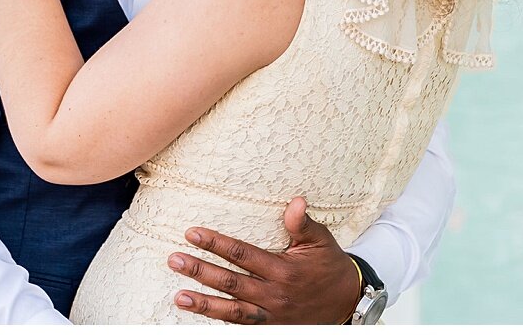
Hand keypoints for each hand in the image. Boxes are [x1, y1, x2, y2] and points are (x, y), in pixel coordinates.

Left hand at [166, 197, 362, 323]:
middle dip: (200, 271)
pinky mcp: (272, 327)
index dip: (216, 244)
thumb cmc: (330, 266)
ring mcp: (272, 315)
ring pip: (232, 311)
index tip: (193, 233)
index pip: (242, 255)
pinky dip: (221, 321)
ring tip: (179, 296)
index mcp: (284, 270)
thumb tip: (295, 201)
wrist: (348, 302)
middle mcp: (275, 294)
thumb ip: (303, 223)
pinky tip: (201, 313)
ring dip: (204, 304)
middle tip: (174, 260)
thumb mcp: (321, 241)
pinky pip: (242, 325)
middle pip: (230, 282)